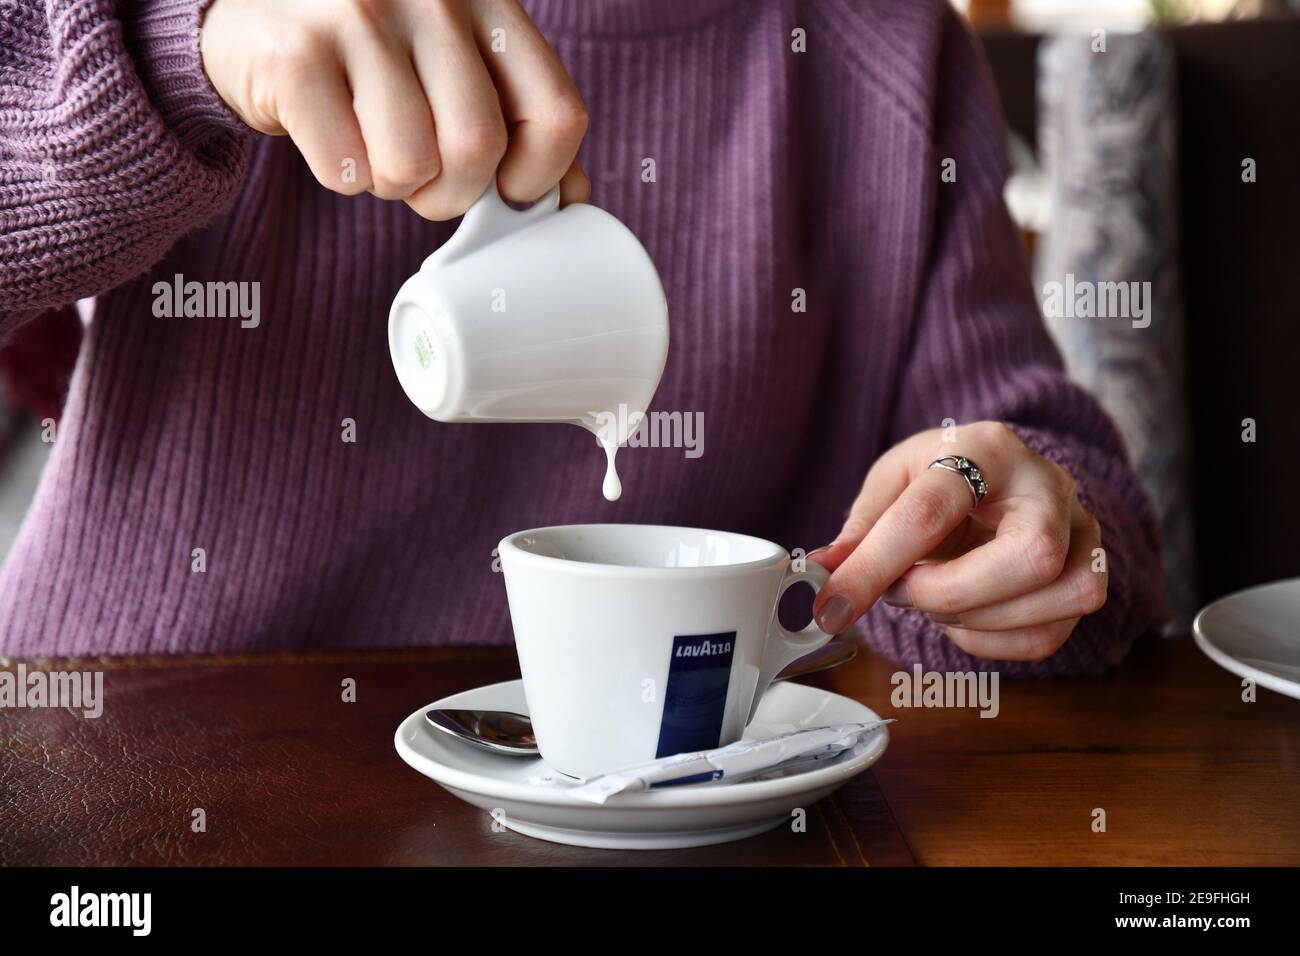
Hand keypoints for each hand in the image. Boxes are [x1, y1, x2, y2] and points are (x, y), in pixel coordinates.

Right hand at [200, 0, 589, 218]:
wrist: (255, 17)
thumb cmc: (377, 58)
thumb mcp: (459, 69)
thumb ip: (519, 122)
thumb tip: (569, 200)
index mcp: (489, 2)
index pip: (556, 114)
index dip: (539, 176)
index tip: (509, 188)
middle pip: (478, 149)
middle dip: (452, 195)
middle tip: (426, 181)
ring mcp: (359, 15)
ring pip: (410, 165)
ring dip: (392, 186)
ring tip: (373, 149)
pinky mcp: (296, 54)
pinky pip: (346, 169)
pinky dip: (342, 177)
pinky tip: (330, 136)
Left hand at [809, 422, 1106, 661]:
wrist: (1000, 478)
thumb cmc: (943, 477)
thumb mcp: (893, 482)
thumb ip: (860, 529)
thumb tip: (822, 570)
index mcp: (987, 449)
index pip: (933, 511)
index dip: (875, 565)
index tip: (832, 604)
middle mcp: (1049, 486)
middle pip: (1030, 556)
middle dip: (950, 592)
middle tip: (904, 591)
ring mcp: (1082, 533)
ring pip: (1055, 598)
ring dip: (975, 619)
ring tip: (934, 597)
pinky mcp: (1089, 578)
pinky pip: (1047, 636)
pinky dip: (990, 641)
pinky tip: (964, 615)